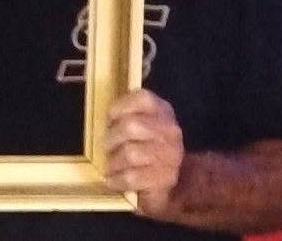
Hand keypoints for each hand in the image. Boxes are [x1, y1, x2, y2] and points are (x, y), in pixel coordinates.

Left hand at [105, 88, 183, 217]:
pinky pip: (132, 177)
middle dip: (112, 137)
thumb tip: (103, 119)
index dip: (120, 106)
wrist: (178, 183)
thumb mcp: (143, 123)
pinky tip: (113, 180)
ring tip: (110, 165)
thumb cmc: (148, 147)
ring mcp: (170, 156)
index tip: (110, 118)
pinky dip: (117, 179)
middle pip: (131, 126)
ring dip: (113, 161)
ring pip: (130, 153)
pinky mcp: (165, 179)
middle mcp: (170, 131)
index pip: (142, 99)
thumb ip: (127, 114)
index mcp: (163, 110)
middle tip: (106, 146)